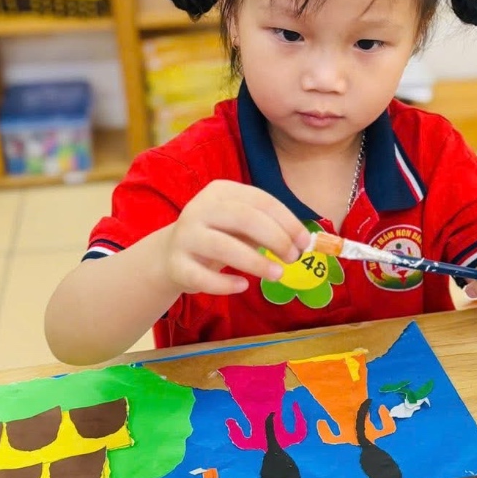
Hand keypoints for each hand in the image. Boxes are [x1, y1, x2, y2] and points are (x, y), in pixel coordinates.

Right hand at [163, 181, 309, 297]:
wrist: (171, 254)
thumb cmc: (218, 235)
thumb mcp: (240, 225)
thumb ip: (267, 228)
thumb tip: (301, 243)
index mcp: (220, 192)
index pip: (260, 200)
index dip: (287, 221)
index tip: (305, 242)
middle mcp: (200, 209)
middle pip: (243, 218)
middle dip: (275, 238)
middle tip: (293, 258)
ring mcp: (185, 237)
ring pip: (222, 246)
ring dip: (255, 262)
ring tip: (277, 274)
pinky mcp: (176, 265)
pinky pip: (202, 277)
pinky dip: (225, 284)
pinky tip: (243, 286)